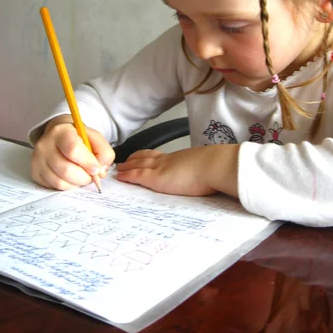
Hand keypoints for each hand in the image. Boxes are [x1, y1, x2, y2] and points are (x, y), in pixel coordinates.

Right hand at [31, 115, 114, 189]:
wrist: (59, 136)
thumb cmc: (79, 138)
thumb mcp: (95, 138)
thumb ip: (104, 152)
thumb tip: (100, 171)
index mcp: (61, 132)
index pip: (73, 149)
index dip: (87, 163)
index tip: (96, 169)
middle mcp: (45, 145)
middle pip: (66, 169)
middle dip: (84, 177)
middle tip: (91, 175)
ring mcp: (37, 160)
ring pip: (60, 182)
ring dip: (76, 184)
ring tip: (82, 176)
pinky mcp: (36, 173)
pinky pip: (54, 187)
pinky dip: (68, 186)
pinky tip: (71, 178)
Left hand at [116, 145, 239, 197]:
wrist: (212, 166)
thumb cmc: (213, 167)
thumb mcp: (205, 166)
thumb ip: (201, 169)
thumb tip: (208, 174)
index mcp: (178, 158)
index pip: (159, 155)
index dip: (147, 155)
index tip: (140, 156)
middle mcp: (167, 160)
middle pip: (145, 157)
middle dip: (133, 159)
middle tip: (124, 162)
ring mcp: (160, 167)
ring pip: (137, 164)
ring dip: (127, 166)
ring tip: (119, 169)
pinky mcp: (155, 178)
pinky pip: (136, 175)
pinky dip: (127, 175)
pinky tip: (120, 177)